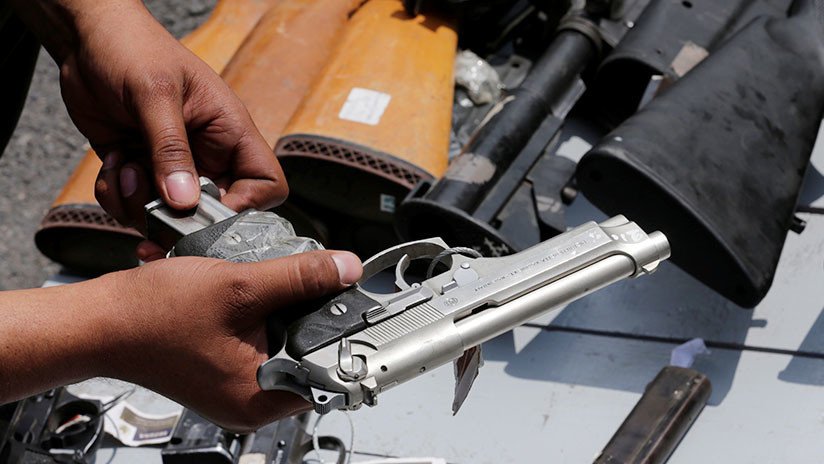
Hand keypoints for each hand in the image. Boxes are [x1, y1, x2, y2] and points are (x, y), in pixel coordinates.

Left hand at [49, 1, 285, 227]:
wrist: (86, 38)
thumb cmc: (132, 48)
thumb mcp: (154, 94)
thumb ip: (170, 149)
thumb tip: (184, 202)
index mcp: (230, 132)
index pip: (266, 183)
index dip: (247, 207)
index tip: (208, 213)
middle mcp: (207, 155)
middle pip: (214, 212)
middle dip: (179, 217)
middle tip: (150, 208)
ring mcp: (173, 167)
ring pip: (169, 217)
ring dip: (139, 206)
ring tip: (125, 167)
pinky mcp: (141, 172)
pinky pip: (135, 208)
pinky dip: (117, 196)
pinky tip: (113, 163)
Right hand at [103, 250, 362, 430]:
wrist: (101, 320)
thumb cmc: (153, 315)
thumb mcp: (239, 286)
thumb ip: (300, 277)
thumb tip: (346, 269)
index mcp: (261, 397)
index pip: (329, 372)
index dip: (344, 334)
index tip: (354, 304)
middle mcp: (252, 402)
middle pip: (311, 358)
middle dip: (315, 318)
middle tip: (319, 285)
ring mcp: (237, 390)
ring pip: (286, 349)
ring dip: (289, 315)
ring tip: (283, 287)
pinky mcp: (225, 374)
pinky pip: (262, 347)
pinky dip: (266, 320)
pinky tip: (258, 297)